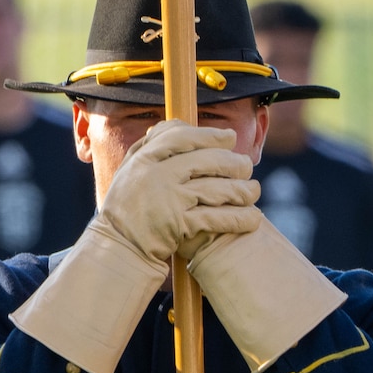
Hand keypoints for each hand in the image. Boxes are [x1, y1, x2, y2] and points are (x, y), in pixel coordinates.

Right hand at [100, 120, 260, 264]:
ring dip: (242, 191)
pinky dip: (238, 218)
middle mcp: (155, 175)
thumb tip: (176, 124)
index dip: (210, 135)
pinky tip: (252, 218)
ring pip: (216, 189)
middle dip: (233, 163)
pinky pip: (217, 218)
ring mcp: (168, 200)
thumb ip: (150, 147)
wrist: (119, 247)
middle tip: (246, 166)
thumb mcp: (130, 171)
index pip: (181, 137)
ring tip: (253, 191)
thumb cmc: (126, 208)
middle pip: (206, 160)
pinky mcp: (179, 225)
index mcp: (143, 159)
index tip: (230, 136)